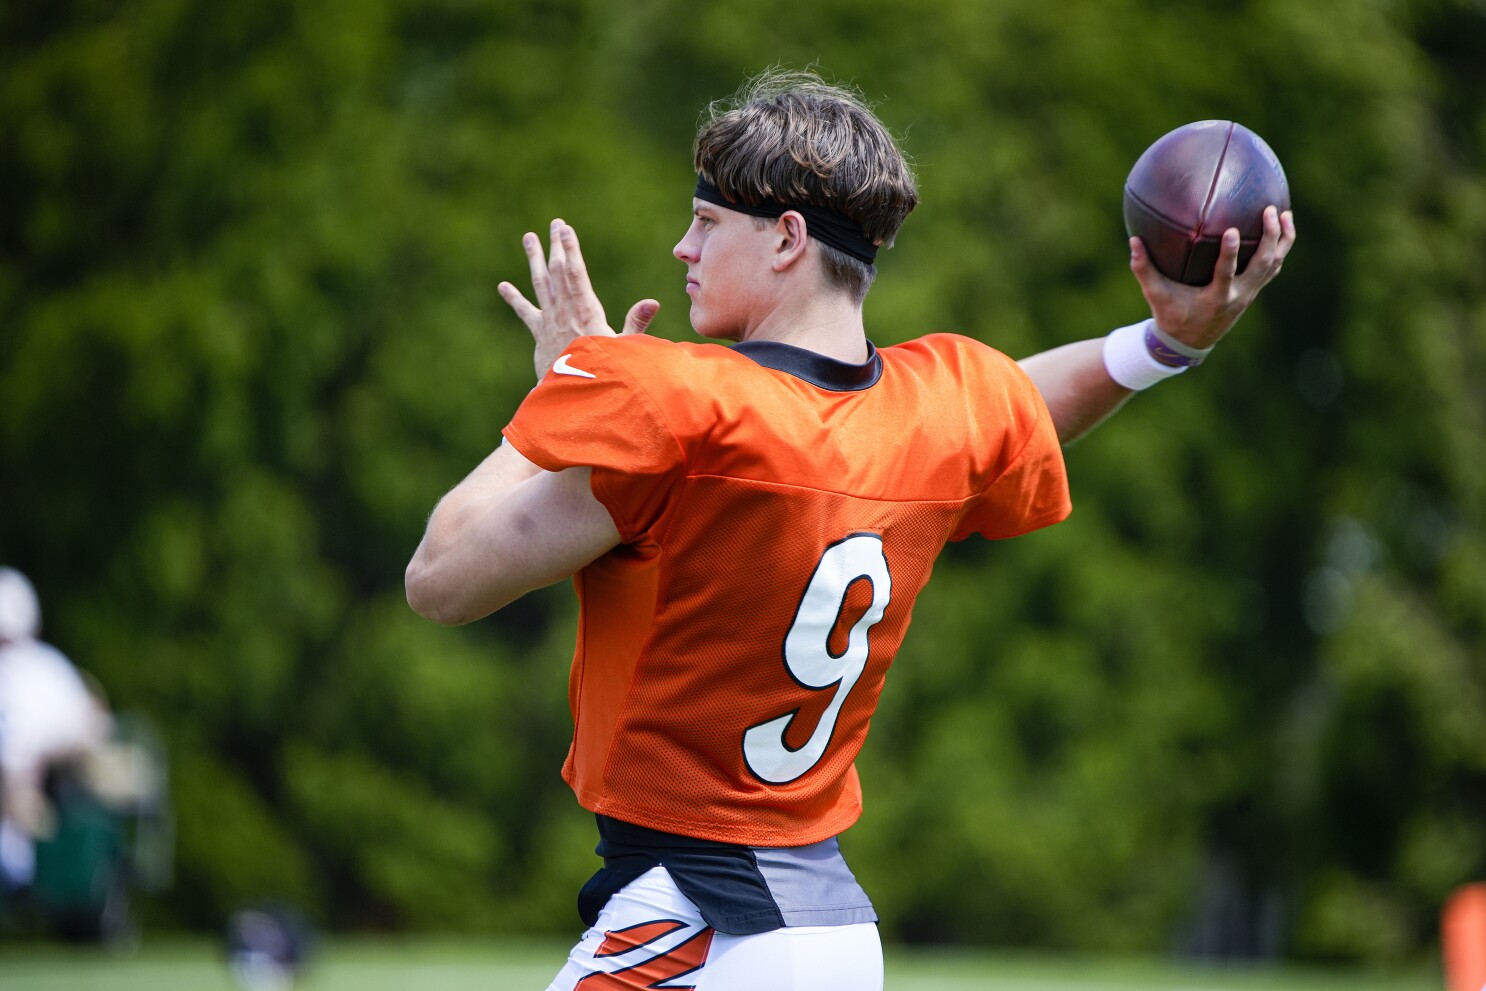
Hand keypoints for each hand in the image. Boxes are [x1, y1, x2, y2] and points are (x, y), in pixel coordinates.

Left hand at [498, 219, 659, 380]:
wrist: (572, 398)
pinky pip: (525, 312)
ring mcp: (549, 322)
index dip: (569, 249)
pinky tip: (503, 286)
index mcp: (585, 312)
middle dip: (556, 247)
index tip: (565, 229)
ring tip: (529, 238)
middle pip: (557, 272)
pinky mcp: (540, 334)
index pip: (575, 274)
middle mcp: (564, 313)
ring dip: (535, 260)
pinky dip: (515, 299)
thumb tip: (652, 302)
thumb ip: (636, 323)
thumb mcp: (624, 349)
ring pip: (540, 284)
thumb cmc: (603, 374)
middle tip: (554, 224)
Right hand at [1130, 205, 1296, 349]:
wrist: (1189, 342)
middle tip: (1271, 211)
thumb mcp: (1155, 295)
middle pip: (1262, 265)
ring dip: (1282, 241)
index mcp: (1216, 298)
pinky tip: (1281, 231)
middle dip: (1270, 238)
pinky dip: (1279, 250)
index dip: (1230, 254)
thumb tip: (1133, 241)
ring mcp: (1249, 294)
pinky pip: (1272, 269)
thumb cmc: (1170, 315)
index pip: (1226, 274)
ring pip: (1273, 265)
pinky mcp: (1252, 291)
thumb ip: (1144, 269)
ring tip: (1286, 215)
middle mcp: (1238, 296)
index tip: (1233, 230)